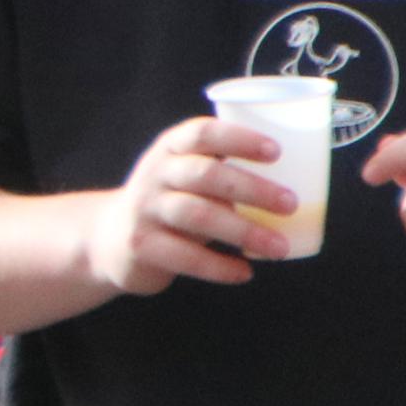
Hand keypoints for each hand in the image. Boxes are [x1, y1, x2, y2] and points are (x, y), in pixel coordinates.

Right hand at [83, 114, 294, 292]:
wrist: (109, 237)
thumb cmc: (168, 201)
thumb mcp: (185, 176)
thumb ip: (223, 172)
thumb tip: (297, 183)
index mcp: (170, 148)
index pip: (202, 133)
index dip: (239, 139)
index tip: (276, 152)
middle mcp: (155, 174)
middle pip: (205, 175)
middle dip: (252, 188)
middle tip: (290, 203)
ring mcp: (145, 209)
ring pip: (199, 216)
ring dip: (244, 231)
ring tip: (279, 247)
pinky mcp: (142, 245)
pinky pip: (185, 256)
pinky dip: (219, 266)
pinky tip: (244, 272)